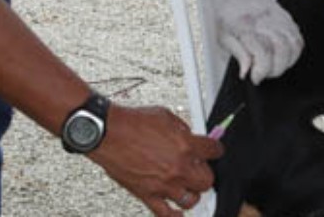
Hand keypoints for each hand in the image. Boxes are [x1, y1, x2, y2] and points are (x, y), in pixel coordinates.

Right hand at [87, 104, 223, 216]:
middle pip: (206, 180)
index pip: (213, 151)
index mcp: (186, 146)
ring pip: (191, 200)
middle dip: (204, 173)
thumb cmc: (131, 123)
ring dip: (191, 192)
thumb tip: (189, 136)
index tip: (213, 150)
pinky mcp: (148, 194)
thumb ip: (182, 130)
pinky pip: (166, 214)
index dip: (215, 149)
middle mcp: (178, 167)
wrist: (107, 133)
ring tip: (187, 186)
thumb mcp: (165, 116)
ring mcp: (164, 184)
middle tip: (198, 168)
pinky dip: (175, 215)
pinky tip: (178, 212)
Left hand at [210, 0, 303, 83]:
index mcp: (246, 23)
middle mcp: (265, 18)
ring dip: (286, 61)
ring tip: (273, 66)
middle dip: (275, 68)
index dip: (261, 71)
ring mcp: (278, 16)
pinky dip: (293, 51)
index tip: (255, 77)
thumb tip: (246, 72)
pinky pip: (298, 38)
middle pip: (282, 48)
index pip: (263, 52)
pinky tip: (281, 56)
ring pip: (294, 43)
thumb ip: (238, 54)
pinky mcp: (287, 17)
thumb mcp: (222, 36)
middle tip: (264, 73)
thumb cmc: (225, 15)